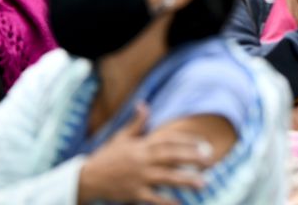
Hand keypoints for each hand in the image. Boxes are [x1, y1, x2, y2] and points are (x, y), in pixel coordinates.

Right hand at [78, 104, 211, 204]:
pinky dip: (167, 202)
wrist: (87, 178)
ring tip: (203, 183)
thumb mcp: (121, 137)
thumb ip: (136, 122)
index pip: (169, 140)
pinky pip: (153, 198)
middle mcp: (142, 160)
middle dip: (192, 157)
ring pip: (166, 178)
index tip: (203, 143)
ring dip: (185, 180)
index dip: (187, 140)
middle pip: (171, 156)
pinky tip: (181, 204)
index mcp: (141, 145)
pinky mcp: (134, 194)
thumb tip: (143, 104)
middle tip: (210, 160)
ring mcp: (138, 177)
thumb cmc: (107, 156)